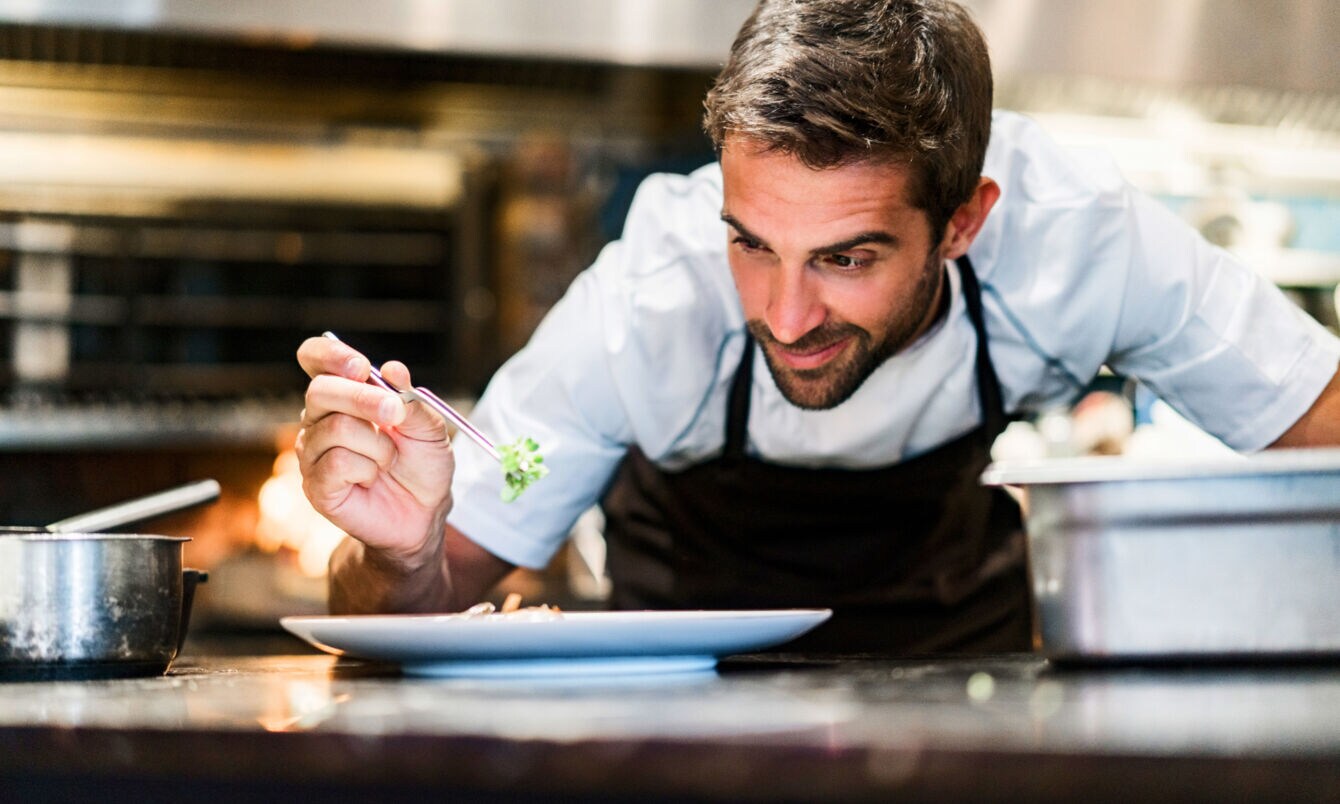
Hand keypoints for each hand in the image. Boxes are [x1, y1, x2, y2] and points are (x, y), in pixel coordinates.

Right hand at [294, 335, 454, 563]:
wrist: (424, 513)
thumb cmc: (422, 465)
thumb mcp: (430, 428)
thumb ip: (411, 400)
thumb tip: (392, 369)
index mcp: (344, 395)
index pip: (314, 359)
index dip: (329, 355)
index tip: (360, 366)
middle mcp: (320, 419)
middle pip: (321, 390)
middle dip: (363, 399)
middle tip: (395, 414)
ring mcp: (312, 452)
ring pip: (334, 428)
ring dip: (377, 444)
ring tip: (389, 459)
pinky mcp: (315, 485)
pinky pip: (335, 463)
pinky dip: (366, 469)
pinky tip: (371, 479)